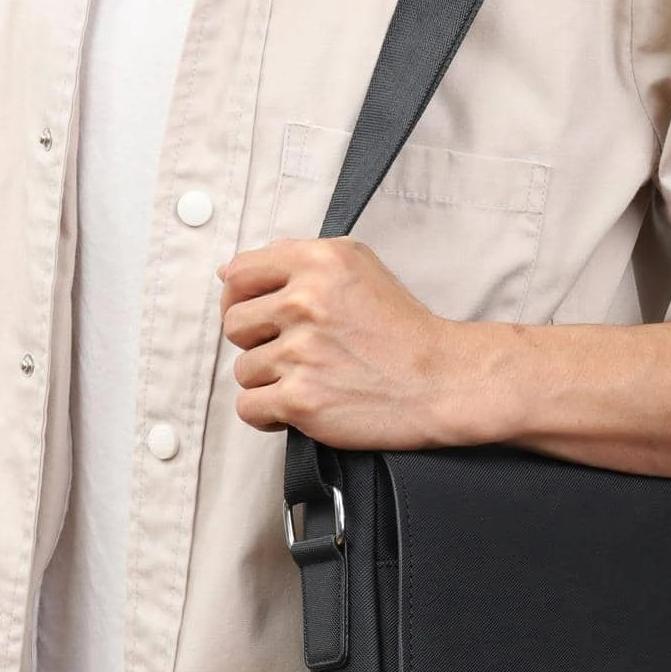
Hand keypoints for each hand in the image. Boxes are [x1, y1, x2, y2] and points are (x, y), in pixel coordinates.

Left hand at [215, 237, 470, 445]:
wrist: (440, 380)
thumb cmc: (401, 328)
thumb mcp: (358, 266)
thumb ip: (298, 258)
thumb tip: (229, 272)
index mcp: (317, 263)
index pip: (238, 273)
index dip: (237, 296)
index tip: (253, 312)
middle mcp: (305, 302)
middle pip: (234, 324)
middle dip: (256, 341)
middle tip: (291, 350)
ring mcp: (300, 353)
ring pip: (242, 369)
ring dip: (268, 379)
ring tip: (307, 378)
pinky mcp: (300, 399)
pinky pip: (249, 407)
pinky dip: (268, 413)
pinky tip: (296, 405)